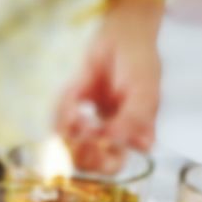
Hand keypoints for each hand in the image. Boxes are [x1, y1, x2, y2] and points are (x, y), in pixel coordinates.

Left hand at [54, 7, 161, 172]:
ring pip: (66, 144)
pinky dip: (61, 107)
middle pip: (86, 164)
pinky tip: (75, 90)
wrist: (122, 35)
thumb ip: (133, 120)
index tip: (97, 139)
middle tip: (82, 128)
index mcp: (131, 138)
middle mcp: (108, 136)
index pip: (113, 166)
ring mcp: (87, 125)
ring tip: (76, 104)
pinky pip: (56, 121)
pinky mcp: (70, 111)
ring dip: (67, 126)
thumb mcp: (145, 92)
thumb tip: (113, 141)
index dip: (101, 161)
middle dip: (79, 150)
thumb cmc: (140, 64)